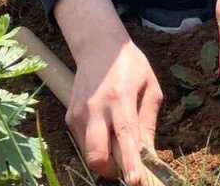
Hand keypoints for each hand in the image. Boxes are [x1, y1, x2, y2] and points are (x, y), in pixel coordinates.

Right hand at [54, 0, 162, 184]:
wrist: (98, 46)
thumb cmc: (130, 66)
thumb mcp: (150, 87)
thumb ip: (148, 121)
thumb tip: (148, 153)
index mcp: (120, 99)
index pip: (125, 137)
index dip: (130, 162)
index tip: (135, 181)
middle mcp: (96, 108)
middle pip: (96, 154)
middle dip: (110, 170)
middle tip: (125, 169)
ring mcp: (79, 113)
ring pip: (88, 153)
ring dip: (104, 159)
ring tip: (117, 146)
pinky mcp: (70, 117)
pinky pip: (82, 143)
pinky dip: (95, 146)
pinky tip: (105, 130)